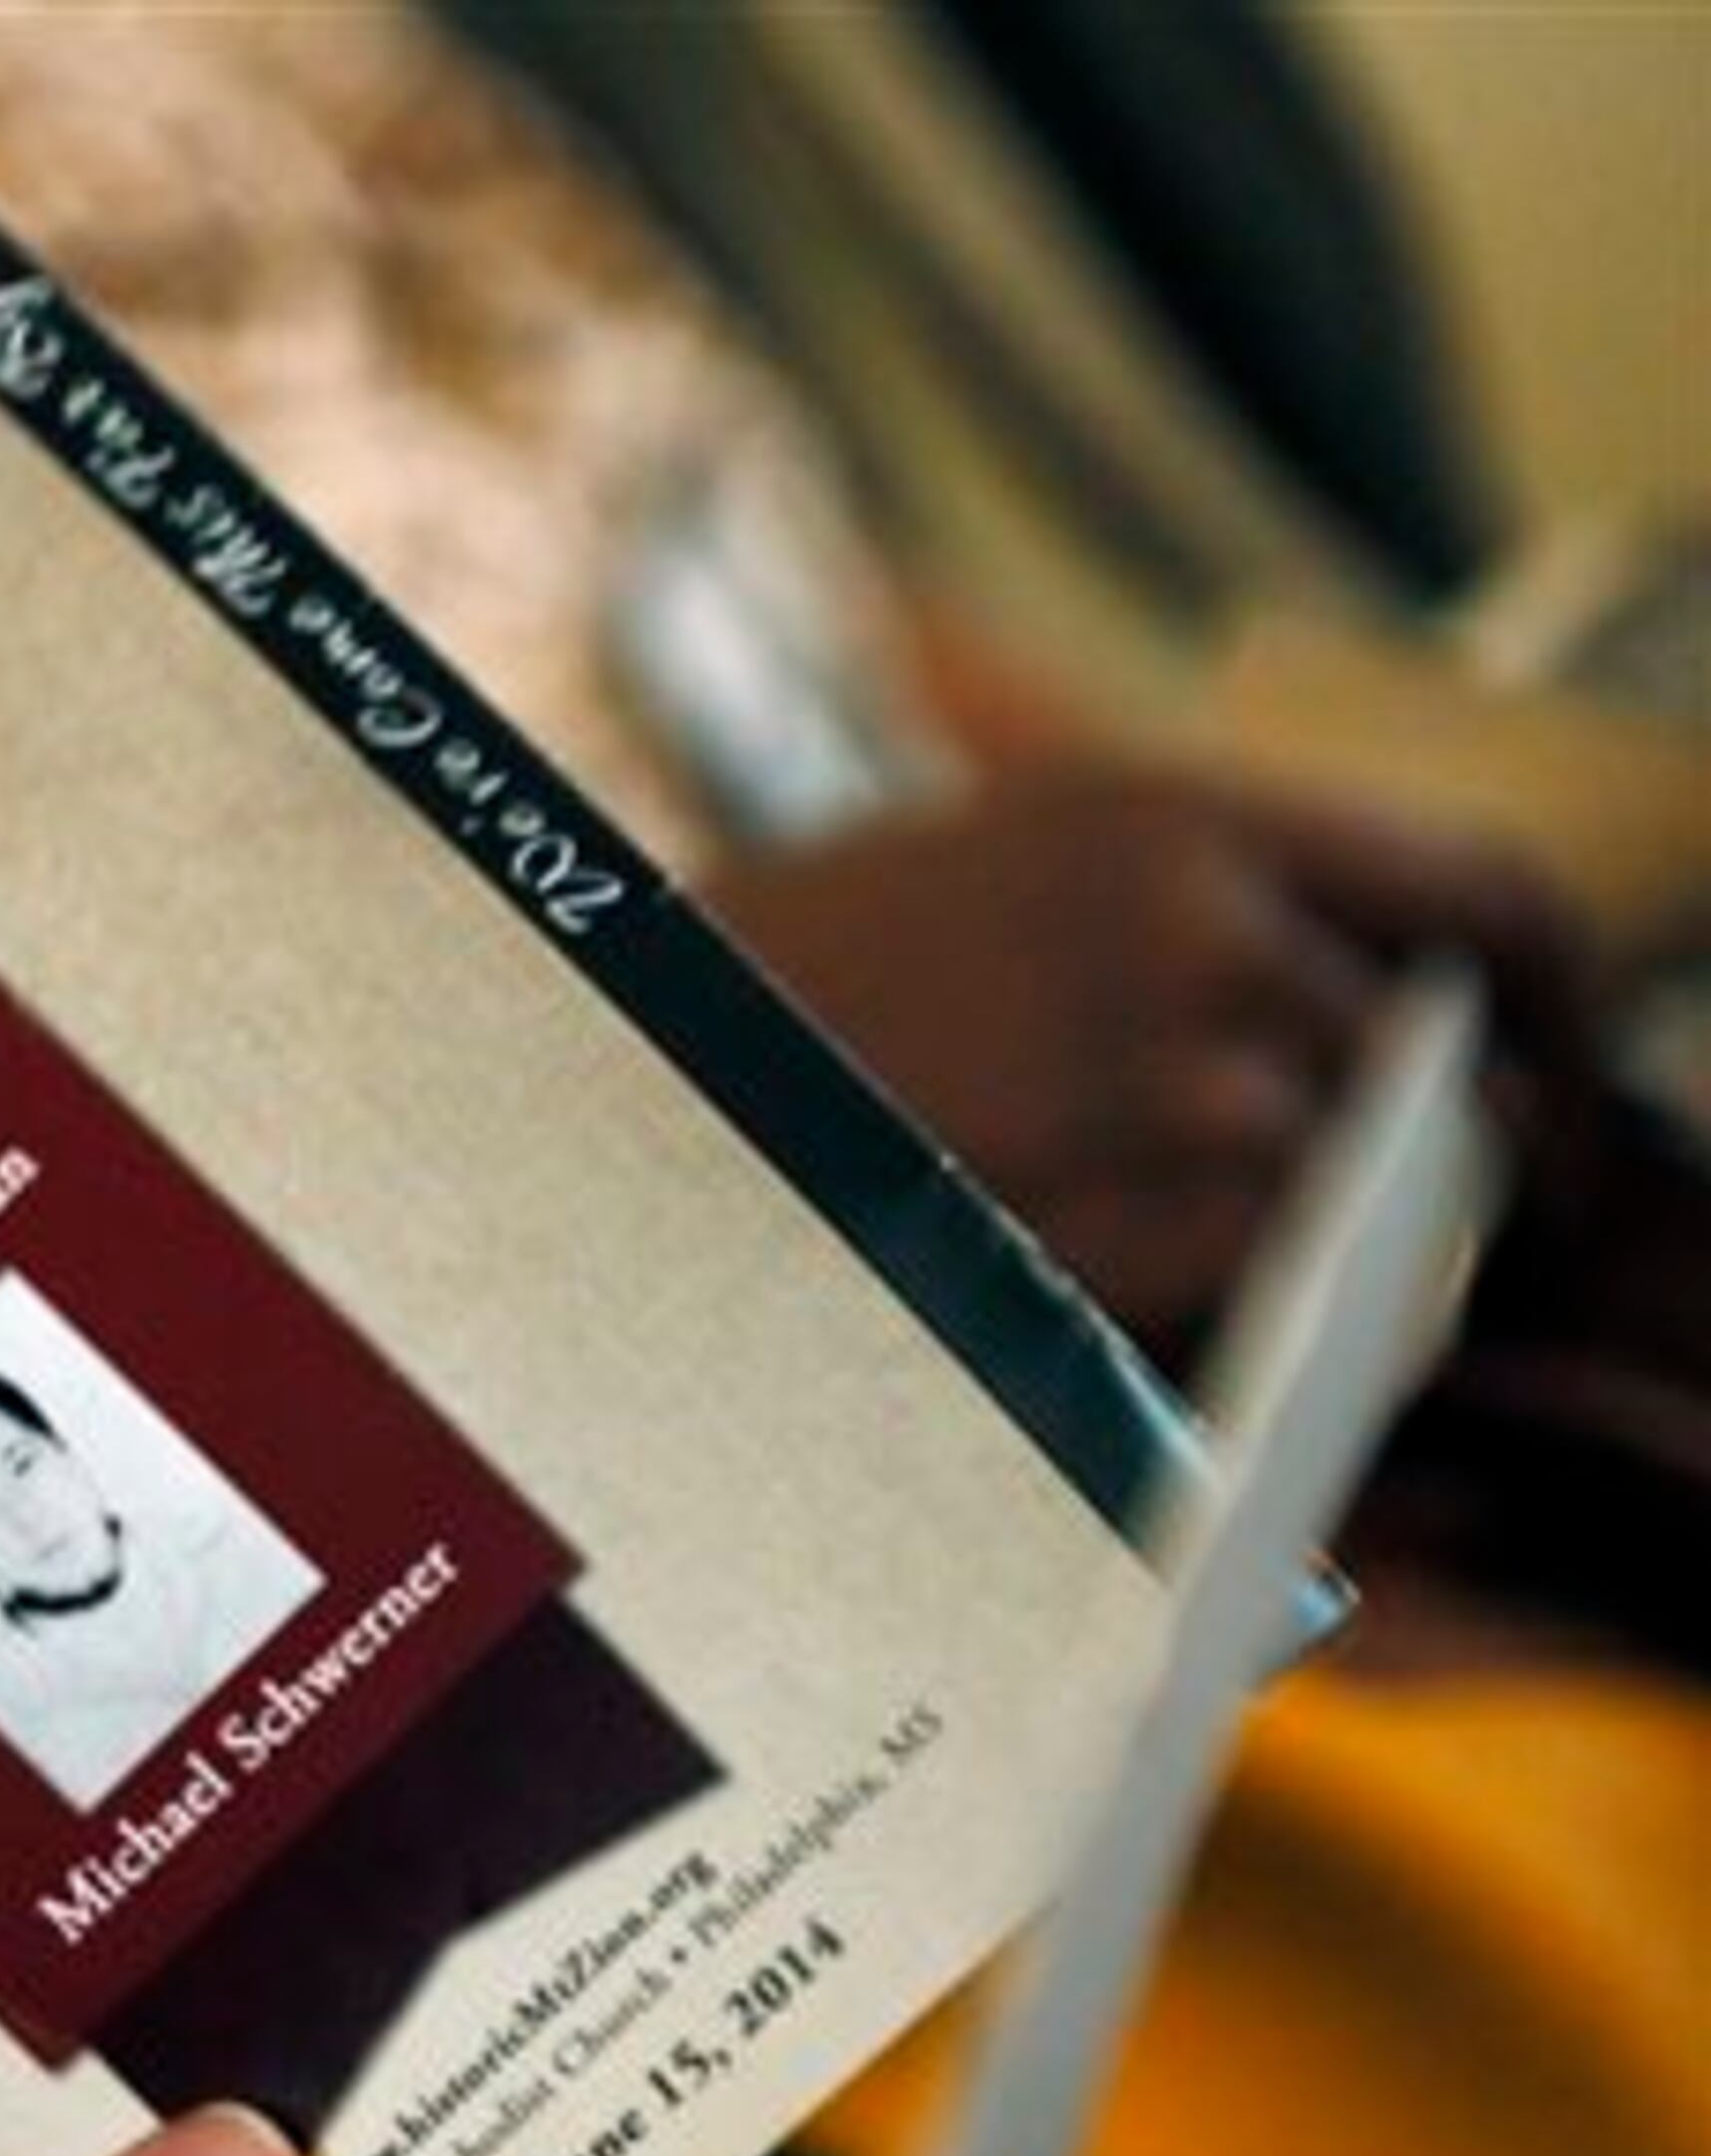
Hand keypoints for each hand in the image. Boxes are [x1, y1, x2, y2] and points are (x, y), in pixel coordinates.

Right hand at [706, 762, 1595, 1338]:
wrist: (605, 1088)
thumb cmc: (787, 990)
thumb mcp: (1001, 865)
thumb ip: (1200, 902)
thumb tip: (1395, 1000)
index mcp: (1170, 817)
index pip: (1490, 896)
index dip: (1563, 1006)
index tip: (1552, 1077)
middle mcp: (1192, 937)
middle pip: (1454, 1083)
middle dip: (1452, 1171)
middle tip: (1418, 1225)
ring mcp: (1147, 1094)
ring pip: (1373, 1209)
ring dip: (1348, 1262)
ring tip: (1243, 1272)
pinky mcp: (1097, 1239)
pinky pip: (1269, 1303)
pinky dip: (1256, 1326)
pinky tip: (1160, 1311)